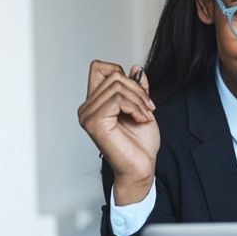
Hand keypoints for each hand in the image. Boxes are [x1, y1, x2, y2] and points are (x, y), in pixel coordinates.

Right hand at [78, 60, 159, 203]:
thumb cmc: (140, 144)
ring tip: (146, 115)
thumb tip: (136, 68)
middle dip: (138, 90)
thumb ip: (137, 89)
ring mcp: (88, 115)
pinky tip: (141, 119)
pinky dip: (135, 107)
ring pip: (117, 86)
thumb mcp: (142, 108)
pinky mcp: (95, 123)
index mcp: (96, 103)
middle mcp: (87, 108)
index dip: (121, 72)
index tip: (138, 93)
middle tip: (149, 108)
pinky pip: (117, 99)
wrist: (142, 168)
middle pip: (113, 75)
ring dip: (139, 100)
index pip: (99, 68)